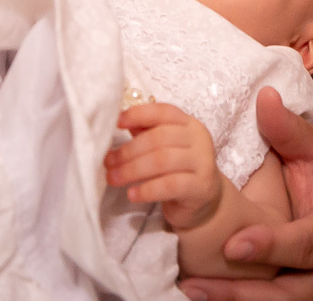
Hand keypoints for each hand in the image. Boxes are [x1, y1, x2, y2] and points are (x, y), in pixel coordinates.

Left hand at [105, 103, 223, 230]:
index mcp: (188, 124)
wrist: (204, 200)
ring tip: (113, 178)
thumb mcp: (163, 148)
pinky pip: (170, 185)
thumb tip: (118, 121)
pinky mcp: (201, 186)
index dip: (139, 114)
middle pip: (159, 138)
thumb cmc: (178, 170)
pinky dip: (147, 190)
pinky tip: (132, 195)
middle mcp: (199, 139)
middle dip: (129, 150)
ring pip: (162, 160)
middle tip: (108, 162)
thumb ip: (145, 133)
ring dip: (132, 170)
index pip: (164, 112)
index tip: (117, 123)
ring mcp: (202, 162)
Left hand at [178, 87, 312, 300]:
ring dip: (227, 300)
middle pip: (286, 293)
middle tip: (200, 280)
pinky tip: (194, 293)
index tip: (234, 244)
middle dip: (243, 289)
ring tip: (189, 289)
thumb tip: (266, 96)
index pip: (305, 245)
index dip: (271, 247)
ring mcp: (300, 296)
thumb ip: (290, 131)